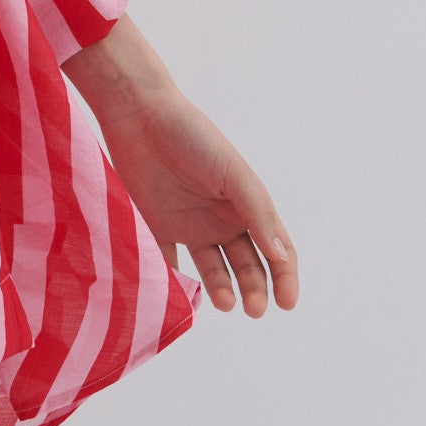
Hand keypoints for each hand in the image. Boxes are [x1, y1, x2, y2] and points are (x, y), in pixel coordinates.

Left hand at [90, 79, 298, 317]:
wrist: (139, 116)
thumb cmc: (193, 138)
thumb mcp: (232, 173)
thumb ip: (257, 213)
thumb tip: (281, 257)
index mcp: (247, 205)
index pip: (275, 250)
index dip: (285, 277)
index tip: (286, 303)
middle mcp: (222, 219)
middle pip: (247, 266)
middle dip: (254, 290)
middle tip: (253, 309)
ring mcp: (191, 225)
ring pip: (215, 270)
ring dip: (223, 290)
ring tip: (223, 302)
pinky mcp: (158, 228)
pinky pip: (171, 264)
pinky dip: (179, 284)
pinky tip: (185, 295)